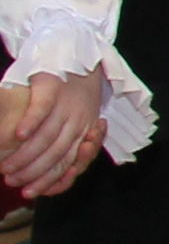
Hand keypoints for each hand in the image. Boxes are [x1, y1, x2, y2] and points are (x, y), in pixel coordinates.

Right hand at [0, 68, 106, 195]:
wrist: (79, 50)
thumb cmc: (72, 87)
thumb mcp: (77, 115)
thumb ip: (65, 139)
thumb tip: (47, 166)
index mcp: (85, 129)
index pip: (70, 162)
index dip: (51, 180)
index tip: (32, 192)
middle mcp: (78, 120)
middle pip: (58, 153)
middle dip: (34, 173)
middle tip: (12, 182)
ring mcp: (67, 104)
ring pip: (48, 136)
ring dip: (27, 155)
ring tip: (8, 167)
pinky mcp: (52, 87)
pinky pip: (42, 108)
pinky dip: (31, 122)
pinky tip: (19, 135)